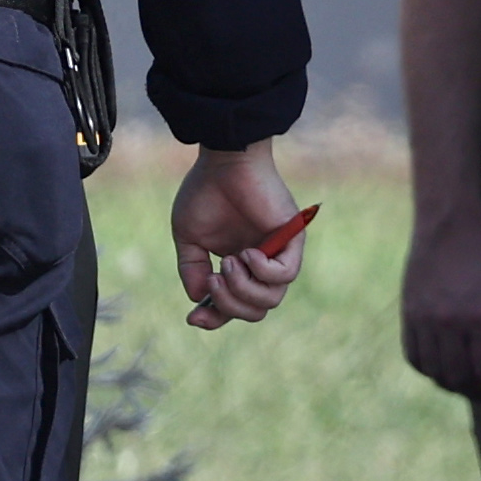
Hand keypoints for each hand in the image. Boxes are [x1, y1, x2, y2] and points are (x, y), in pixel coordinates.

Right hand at [171, 144, 306, 331]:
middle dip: (229, 306)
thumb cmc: (205, 192)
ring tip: (229, 263)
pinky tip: (247, 253)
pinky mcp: (292, 239)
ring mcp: (278, 253)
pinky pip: (286, 275)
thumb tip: (200, 298)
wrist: (223, 162)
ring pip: (271, 300)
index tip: (192, 318)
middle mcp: (261, 263)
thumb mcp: (189, 238)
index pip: (234, 306)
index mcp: (239, 266)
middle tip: (214, 280)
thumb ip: (193, 270)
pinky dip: (263, 272)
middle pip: (255, 311)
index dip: (215, 318)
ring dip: (244, 290)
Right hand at [401, 212, 480, 396]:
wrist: (447, 228)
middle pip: (457, 378)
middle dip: (473, 392)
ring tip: (462, 381)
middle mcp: (448, 323)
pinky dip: (425, 369)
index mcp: (479, 318)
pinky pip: (412, 355)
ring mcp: (424, 320)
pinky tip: (438, 366)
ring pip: (433, 371)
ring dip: (449, 384)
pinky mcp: (408, 314)